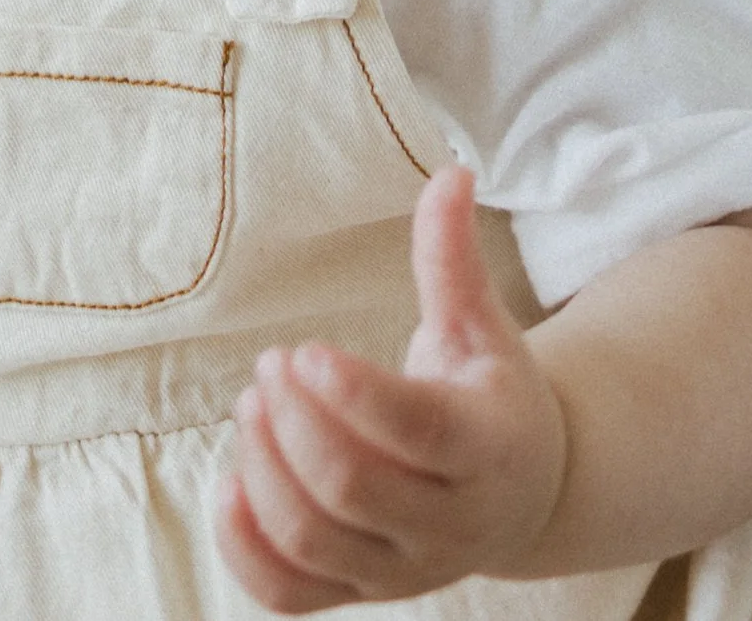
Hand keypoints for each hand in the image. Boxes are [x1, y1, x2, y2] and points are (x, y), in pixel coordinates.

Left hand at [216, 168, 567, 610]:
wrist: (524, 495)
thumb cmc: (491, 392)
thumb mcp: (482, 323)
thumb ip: (453, 257)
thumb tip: (451, 172)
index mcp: (487, 448)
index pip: (416, 433)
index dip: (354, 394)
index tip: (302, 349)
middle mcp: (449, 525)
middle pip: (352, 489)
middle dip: (295, 422)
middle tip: (271, 363)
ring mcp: (402, 571)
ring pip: (313, 543)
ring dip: (264, 471)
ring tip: (251, 404)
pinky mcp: (361, 595)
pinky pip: (288, 597)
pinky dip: (244, 550)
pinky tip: (227, 483)